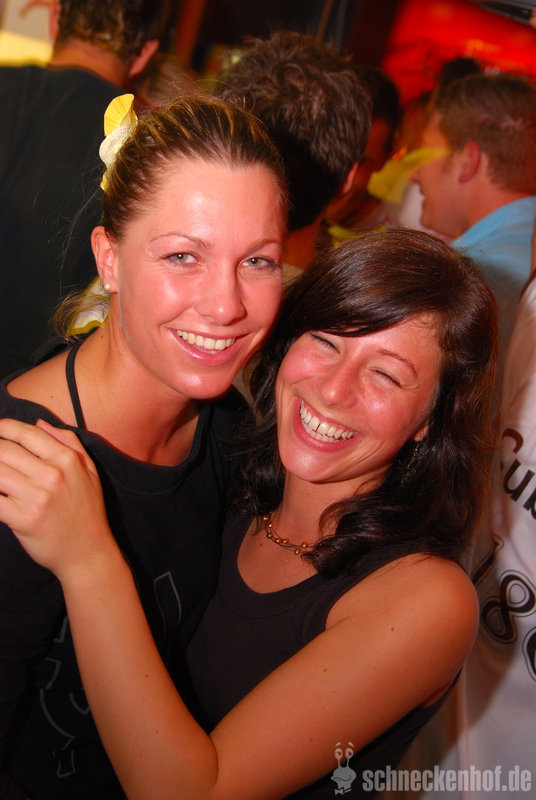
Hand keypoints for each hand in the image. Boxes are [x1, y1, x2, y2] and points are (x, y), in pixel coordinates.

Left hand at [0, 418, 113, 579]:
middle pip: (4, 449)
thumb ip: (69, 441)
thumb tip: (40, 422)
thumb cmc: (87, 511)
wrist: (88, 552)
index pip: (26, 433)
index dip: (3, 428)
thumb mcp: (90, 470)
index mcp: (67, 459)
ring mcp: (37, 496)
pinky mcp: (23, 518)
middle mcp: (52, 474)